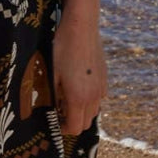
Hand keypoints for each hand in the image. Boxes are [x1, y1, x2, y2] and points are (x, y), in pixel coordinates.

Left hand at [52, 8, 106, 135]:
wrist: (81, 27)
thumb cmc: (61, 49)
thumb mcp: (52, 74)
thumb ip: (55, 96)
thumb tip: (54, 109)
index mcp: (78, 98)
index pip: (75, 128)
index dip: (64, 129)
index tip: (55, 123)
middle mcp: (94, 96)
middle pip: (86, 123)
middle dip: (73, 122)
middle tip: (59, 112)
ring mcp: (101, 87)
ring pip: (94, 111)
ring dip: (82, 112)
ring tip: (68, 99)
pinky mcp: (105, 77)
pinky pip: (99, 97)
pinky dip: (90, 100)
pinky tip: (79, 87)